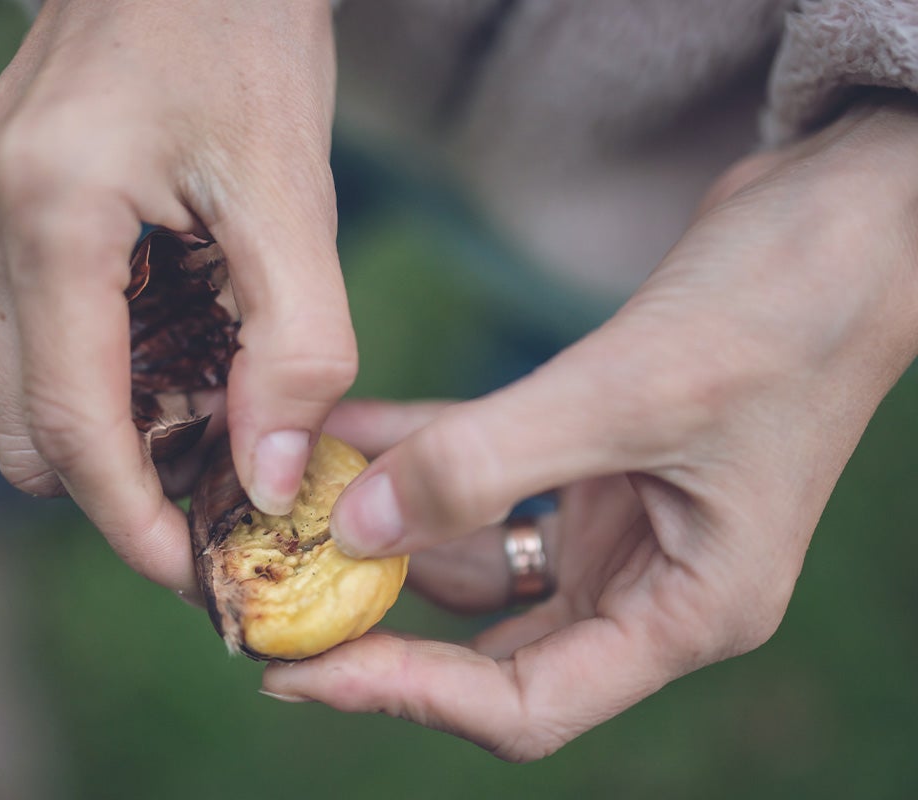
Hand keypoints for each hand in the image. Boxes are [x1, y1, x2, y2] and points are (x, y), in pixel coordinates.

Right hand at [0, 0, 354, 593]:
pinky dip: (102, 370)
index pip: (69, 425)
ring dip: (114, 425)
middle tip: (222, 497)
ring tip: (217, 415)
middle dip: (122, 482)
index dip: (132, 520)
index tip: (196, 572)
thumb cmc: (245, 36)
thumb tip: (273, 477)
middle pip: (28, 426)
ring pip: (24, 387)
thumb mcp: (294, 194)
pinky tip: (179, 348)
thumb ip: (295, 348)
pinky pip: (32, 333)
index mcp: (47, 215)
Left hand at [263, 96, 917, 759]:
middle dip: (378, 621)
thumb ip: (481, 467)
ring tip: (286, 498)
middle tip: (267, 598)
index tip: (299, 670)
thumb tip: (353, 531)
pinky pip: (480, 472)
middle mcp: (648, 583)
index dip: (406, 695)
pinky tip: (340, 431)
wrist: (839, 219)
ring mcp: (616, 521)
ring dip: (382, 524)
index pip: (526, 703)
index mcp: (687, 611)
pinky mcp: (589, 456)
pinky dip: (413, 454)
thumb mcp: (624, 394)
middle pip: (487, 646)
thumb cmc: (777, 313)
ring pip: (473, 554)